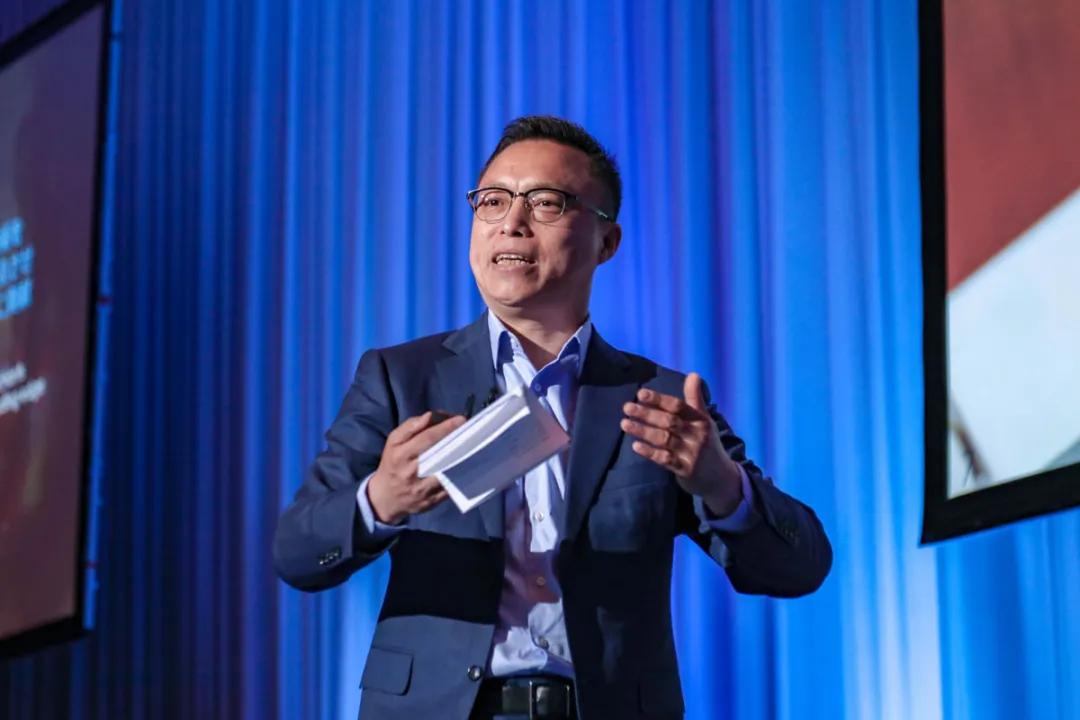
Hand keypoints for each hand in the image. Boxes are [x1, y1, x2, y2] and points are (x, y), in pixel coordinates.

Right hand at [367, 411, 466, 524]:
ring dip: (461, 460)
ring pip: (447, 473)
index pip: (426, 438)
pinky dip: (460, 476)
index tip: (461, 420)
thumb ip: (410, 427)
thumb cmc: (393, 463)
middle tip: (472, 432)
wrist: (386, 498)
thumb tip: (429, 416)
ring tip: (473, 448)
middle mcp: (411, 473)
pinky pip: (450, 488)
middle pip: (439, 455)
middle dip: (457, 442)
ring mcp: (422, 489)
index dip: (445, 428)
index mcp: (401, 455)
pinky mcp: (431, 501)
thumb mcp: (393, 442)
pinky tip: (468, 466)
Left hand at [620, 373, 743, 515]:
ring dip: (643, 431)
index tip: (640, 394)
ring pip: (664, 439)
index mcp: (700, 420)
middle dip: (647, 413)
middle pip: (669, 421)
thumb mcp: (705, 420)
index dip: (658, 399)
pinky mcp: (686, 470)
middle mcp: (697, 435)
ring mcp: (692, 453)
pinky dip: (650, 453)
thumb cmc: (707, 443)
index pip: (677, 406)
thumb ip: (695, 399)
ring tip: (624, 424)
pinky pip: (665, 460)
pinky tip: (635, 446)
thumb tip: (694, 374)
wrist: (721, 477)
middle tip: (627, 407)